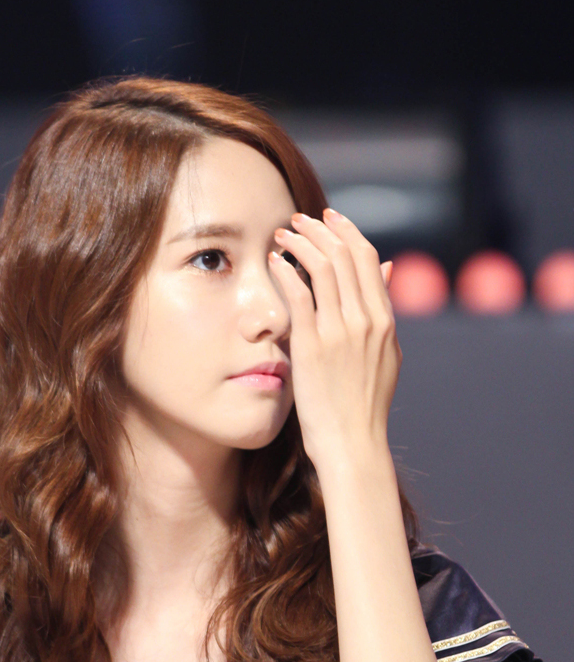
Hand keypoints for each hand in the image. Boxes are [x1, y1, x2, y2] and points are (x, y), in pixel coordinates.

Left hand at [269, 207, 400, 472]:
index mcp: (385, 320)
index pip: (367, 258)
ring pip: (321, 268)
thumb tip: (386, 268)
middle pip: (344, 254)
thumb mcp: (385, 353)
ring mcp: (340, 332)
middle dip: (320, 229)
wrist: (353, 443)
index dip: (347, 232)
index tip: (329, 218)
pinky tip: (274, 261)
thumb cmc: (363, 403)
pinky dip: (286, 271)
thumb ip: (382, 311)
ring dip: (300, 243)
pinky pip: (298, 295)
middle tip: (298, 219)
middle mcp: (366, 320)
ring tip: (283, 234)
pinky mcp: (313, 346)